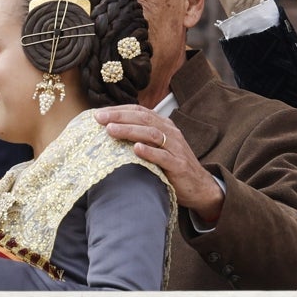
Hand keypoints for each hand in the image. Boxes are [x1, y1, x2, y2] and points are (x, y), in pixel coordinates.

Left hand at [95, 105, 224, 222]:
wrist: (199, 186)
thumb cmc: (170, 166)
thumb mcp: (156, 147)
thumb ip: (139, 137)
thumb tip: (108, 131)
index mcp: (163, 125)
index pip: (140, 111)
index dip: (119, 110)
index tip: (98, 113)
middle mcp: (170, 133)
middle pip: (143, 118)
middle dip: (120, 117)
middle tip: (99, 118)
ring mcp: (175, 148)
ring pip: (152, 134)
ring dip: (130, 131)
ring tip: (111, 130)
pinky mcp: (178, 165)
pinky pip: (163, 156)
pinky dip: (149, 151)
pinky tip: (136, 149)